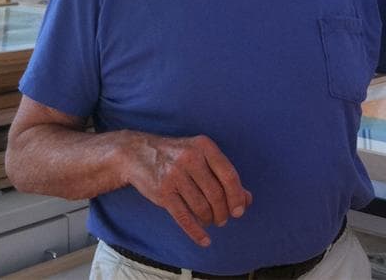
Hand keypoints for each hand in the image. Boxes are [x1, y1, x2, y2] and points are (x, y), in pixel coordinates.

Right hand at [123, 133, 251, 246]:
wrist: (138, 153)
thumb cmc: (177, 156)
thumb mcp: (201, 156)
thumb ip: (224, 174)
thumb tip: (247, 199)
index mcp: (204, 146)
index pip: (229, 175)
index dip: (237, 196)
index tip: (240, 210)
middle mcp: (190, 158)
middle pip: (216, 194)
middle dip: (223, 212)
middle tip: (223, 219)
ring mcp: (175, 174)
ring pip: (201, 207)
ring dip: (210, 219)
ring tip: (211, 220)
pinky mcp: (162, 191)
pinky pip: (184, 217)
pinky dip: (196, 232)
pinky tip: (204, 239)